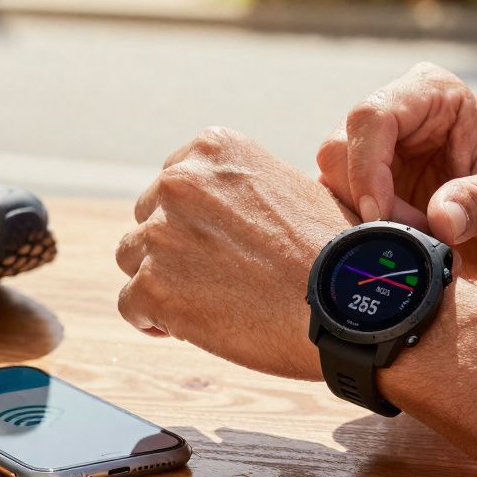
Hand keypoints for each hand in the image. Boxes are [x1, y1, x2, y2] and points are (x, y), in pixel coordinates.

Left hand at [116, 127, 353, 380]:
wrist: (345, 306)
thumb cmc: (333, 253)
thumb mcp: (294, 186)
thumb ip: (246, 187)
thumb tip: (226, 208)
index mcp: (213, 148)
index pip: (174, 182)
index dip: (192, 217)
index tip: (213, 241)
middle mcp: (179, 182)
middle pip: (148, 217)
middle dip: (173, 246)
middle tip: (213, 277)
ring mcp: (161, 235)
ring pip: (134, 259)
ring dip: (161, 280)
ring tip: (206, 303)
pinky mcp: (152, 288)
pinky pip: (131, 304)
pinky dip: (153, 319)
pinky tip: (187, 327)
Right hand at [317, 62, 476, 277]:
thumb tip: (440, 218)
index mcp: (432, 95)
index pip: (372, 117)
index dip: (367, 166)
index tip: (382, 214)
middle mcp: (398, 118)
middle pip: (338, 150)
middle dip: (368, 201)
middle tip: (415, 237)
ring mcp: (379, 156)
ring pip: (332, 185)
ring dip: (367, 224)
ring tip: (423, 244)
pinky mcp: (371, 192)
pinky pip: (341, 213)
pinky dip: (365, 238)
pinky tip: (407, 251)